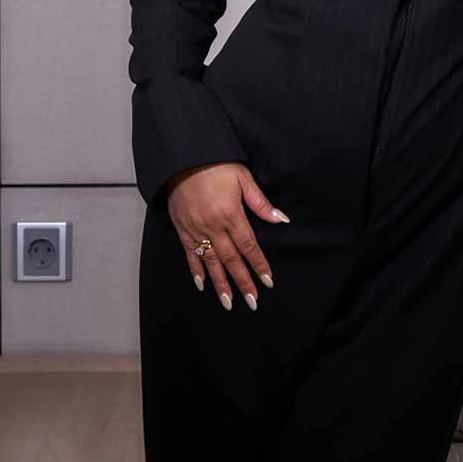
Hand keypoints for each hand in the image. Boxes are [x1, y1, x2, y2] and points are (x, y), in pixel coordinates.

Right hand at [164, 162, 289, 310]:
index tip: (268, 281)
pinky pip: (190, 254)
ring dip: (221, 284)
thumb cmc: (216, 166)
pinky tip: (202, 284)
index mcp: (231, 215)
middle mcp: (214, 226)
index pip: (249, 246)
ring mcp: (196, 230)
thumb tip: (280, 219)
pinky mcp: (182, 229)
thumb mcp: (243, 178)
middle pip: (231, 260)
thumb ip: (260, 202)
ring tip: (229, 302)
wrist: (183, 158)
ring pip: (211, 262)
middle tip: (252, 301)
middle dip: (243, 281)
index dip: (259, 265)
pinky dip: (196, 270)